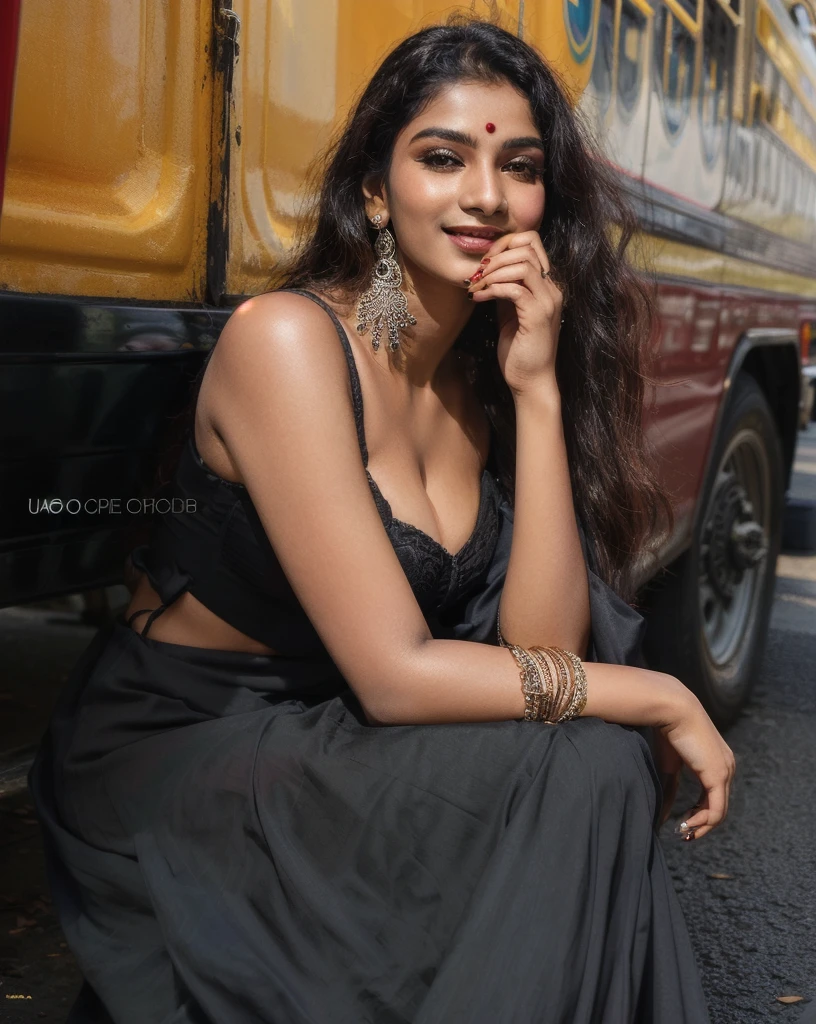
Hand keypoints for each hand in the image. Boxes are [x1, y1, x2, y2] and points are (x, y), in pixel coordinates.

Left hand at [466, 230, 563, 394]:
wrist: (530, 382)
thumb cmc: (519, 351)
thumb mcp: (509, 312)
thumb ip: (504, 289)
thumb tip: (486, 271)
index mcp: (546, 285)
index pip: (531, 242)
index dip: (503, 244)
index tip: (483, 263)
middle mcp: (552, 289)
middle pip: (527, 246)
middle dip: (495, 255)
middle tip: (476, 274)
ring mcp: (547, 302)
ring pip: (522, 264)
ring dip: (492, 272)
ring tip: (476, 287)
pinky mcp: (537, 317)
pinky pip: (514, 289)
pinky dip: (492, 289)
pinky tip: (478, 298)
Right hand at [657, 689, 735, 840]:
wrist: (673, 709)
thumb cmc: (668, 730)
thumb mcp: (669, 765)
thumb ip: (668, 788)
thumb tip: (661, 811)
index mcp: (716, 762)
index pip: (712, 796)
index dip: (697, 813)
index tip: (680, 823)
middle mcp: (726, 767)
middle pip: (717, 806)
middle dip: (700, 824)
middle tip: (682, 834)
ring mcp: (725, 772)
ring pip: (718, 812)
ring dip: (700, 825)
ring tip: (682, 831)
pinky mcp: (718, 776)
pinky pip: (716, 810)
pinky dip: (702, 821)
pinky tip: (686, 823)